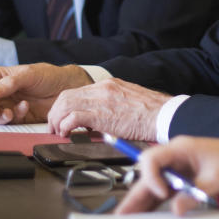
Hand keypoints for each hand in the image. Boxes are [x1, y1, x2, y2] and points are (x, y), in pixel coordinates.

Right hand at [0, 63, 90, 124]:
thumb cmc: (48, 76)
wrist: (66, 89)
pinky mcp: (17, 117)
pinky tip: (25, 108)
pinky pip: (8, 122)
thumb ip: (10, 82)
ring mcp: (7, 105)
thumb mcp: (30, 74)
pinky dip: (14, 118)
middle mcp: (0, 93)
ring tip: (11, 113)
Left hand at [46, 78, 171, 138]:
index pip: (77, 91)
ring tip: (58, 132)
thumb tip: (99, 119)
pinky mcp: (100, 115)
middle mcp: (103, 88)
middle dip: (55, 113)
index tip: (62, 117)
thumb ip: (112, 105)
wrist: (163, 115)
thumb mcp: (129, 101)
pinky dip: (65, 126)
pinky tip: (67, 134)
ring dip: (57, 120)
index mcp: (109, 85)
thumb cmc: (152, 113)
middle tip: (54, 127)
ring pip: (65, 105)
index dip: (64, 106)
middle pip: (66, 96)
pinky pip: (72, 118)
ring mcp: (101, 100)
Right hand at [116, 136, 218, 215]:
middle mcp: (174, 157)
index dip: (151, 177)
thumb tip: (176, 211)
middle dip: (135, 194)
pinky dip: (154, 203)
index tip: (163, 193)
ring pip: (153, 184)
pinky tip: (144, 217)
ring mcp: (177, 169)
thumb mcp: (217, 180)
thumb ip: (195, 194)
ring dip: (141, 201)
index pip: (152, 159)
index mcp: (180, 148)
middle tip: (121, 216)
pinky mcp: (181, 179)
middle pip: (148, 175)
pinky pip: (163, 191)